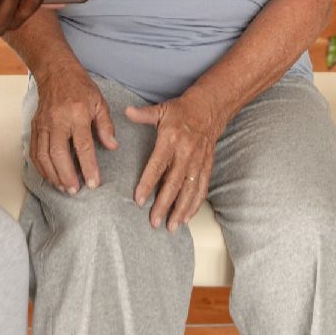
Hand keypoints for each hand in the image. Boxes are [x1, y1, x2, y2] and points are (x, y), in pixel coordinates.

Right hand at [29, 64, 117, 193]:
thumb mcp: (100, 102)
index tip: (94, 183)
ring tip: (63, 188)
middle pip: (59, 153)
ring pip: (43, 155)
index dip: (89, 166)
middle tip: (75, 190)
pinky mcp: (35, 126)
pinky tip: (49, 176)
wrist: (55, 72)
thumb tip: (112, 146)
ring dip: (52, 174)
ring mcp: (43, 124)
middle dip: (66, 175)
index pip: (83, 145)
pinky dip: (40, 167)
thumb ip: (105, 125)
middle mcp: (58, 120)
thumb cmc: (79, 87)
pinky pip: (35, 150)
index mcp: (77, 114)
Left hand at [124, 89, 224, 231]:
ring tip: (171, 226)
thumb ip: (143, 114)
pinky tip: (187, 217)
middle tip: (154, 221)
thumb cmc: (182, 111)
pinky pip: (202, 189)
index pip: (157, 166)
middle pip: (174, 183)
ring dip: (181, 210)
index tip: (139, 199)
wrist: (210, 109)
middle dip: (164, 204)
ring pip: (190, 190)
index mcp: (171, 140)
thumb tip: (125, 110)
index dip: (148, 183)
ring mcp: (198, 162)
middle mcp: (186, 153)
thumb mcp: (161, 109)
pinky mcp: (206, 166)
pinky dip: (195, 204)